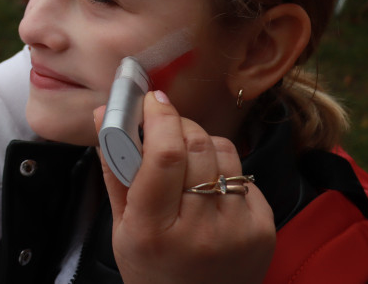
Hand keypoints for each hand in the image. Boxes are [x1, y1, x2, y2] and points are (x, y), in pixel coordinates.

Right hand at [94, 91, 275, 283]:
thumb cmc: (152, 267)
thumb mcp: (121, 226)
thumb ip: (115, 167)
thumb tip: (102, 113)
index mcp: (154, 230)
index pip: (164, 156)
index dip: (159, 117)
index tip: (151, 100)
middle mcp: (200, 231)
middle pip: (196, 145)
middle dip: (178, 124)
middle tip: (164, 124)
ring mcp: (238, 230)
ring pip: (223, 151)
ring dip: (202, 144)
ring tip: (187, 163)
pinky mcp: (265, 229)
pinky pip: (243, 174)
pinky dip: (223, 172)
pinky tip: (209, 193)